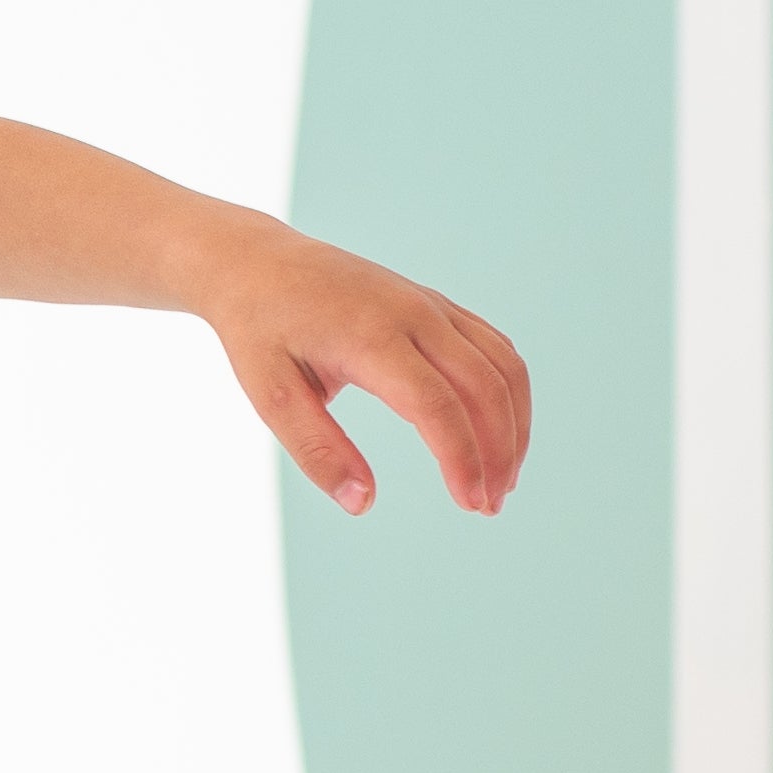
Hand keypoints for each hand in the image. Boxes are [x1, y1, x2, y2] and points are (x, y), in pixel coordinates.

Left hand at [194, 216, 528, 517]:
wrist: (259, 263)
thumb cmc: (260, 330)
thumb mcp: (269, 395)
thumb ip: (317, 451)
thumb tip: (362, 504)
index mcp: (370, 337)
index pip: (436, 404)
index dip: (462, 458)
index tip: (470, 504)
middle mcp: (413, 313)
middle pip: (484, 386)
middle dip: (498, 451)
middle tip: (489, 508)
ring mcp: (431, 304)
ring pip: (502, 364)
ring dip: (513, 424)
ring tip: (501, 480)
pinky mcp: (436, 304)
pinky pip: (493, 347)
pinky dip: (507, 392)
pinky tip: (499, 432)